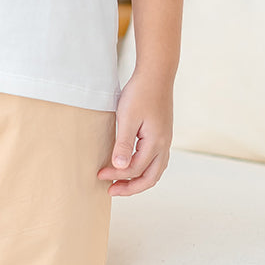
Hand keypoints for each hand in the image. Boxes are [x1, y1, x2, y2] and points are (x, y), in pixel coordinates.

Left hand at [97, 71, 172, 196]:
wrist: (156, 74)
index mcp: (156, 142)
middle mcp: (164, 145)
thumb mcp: (127, 118)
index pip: (135, 169)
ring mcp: (165, 140)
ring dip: (138, 180)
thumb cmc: (140, 93)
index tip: (99, 174)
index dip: (117, 175)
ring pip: (155, 171)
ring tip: (120, 183)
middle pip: (150, 178)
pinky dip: (144, 170)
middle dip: (130, 187)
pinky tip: (131, 166)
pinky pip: (156, 161)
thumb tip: (120, 167)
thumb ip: (123, 144)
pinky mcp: (162, 135)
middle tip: (110, 191)